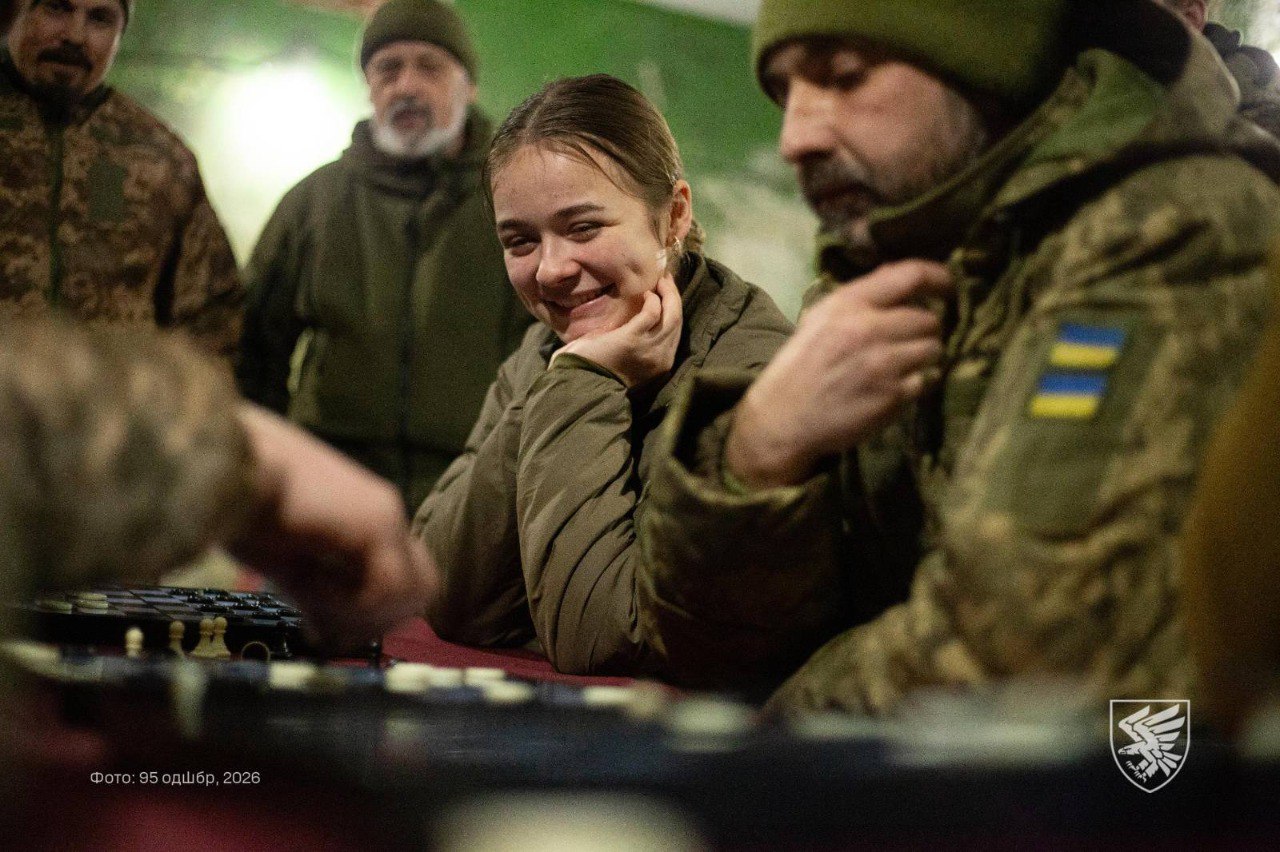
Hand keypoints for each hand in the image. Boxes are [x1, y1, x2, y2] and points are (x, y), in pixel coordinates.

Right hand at [228, 405, 439, 647]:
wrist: (218, 460)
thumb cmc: (240, 506)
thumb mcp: (289, 563)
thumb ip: (319, 598)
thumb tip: (328, 638)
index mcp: (369, 521)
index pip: (405, 583)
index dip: (375, 615)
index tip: (325, 627)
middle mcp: (386, 515)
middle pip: (422, 591)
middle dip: (379, 621)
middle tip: (326, 623)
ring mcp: (386, 515)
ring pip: (414, 593)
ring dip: (364, 613)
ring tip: (313, 598)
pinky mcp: (375, 520)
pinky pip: (385, 587)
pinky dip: (349, 602)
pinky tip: (309, 582)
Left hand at [553, 273, 681, 387]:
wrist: (580, 384)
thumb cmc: (597, 371)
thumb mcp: (628, 359)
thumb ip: (640, 342)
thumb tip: (642, 318)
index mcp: (662, 363)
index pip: (676, 331)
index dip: (674, 309)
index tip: (668, 293)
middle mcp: (662, 357)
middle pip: (677, 321)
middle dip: (674, 297)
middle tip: (666, 278)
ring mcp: (650, 349)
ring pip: (672, 315)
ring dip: (668, 294)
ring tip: (660, 279)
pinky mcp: (634, 338)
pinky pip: (652, 313)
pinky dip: (652, 300)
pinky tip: (645, 293)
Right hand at [726, 260, 951, 488]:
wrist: (784, 418)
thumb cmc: (801, 365)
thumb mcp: (820, 318)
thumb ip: (860, 297)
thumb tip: (899, 275)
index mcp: (849, 304)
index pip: (912, 275)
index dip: (939, 278)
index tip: (948, 288)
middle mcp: (869, 329)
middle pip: (929, 319)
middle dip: (925, 330)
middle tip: (909, 341)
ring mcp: (884, 364)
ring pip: (934, 350)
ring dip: (923, 357)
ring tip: (900, 366)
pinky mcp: (893, 396)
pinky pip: (924, 381)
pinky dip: (914, 384)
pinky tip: (891, 388)